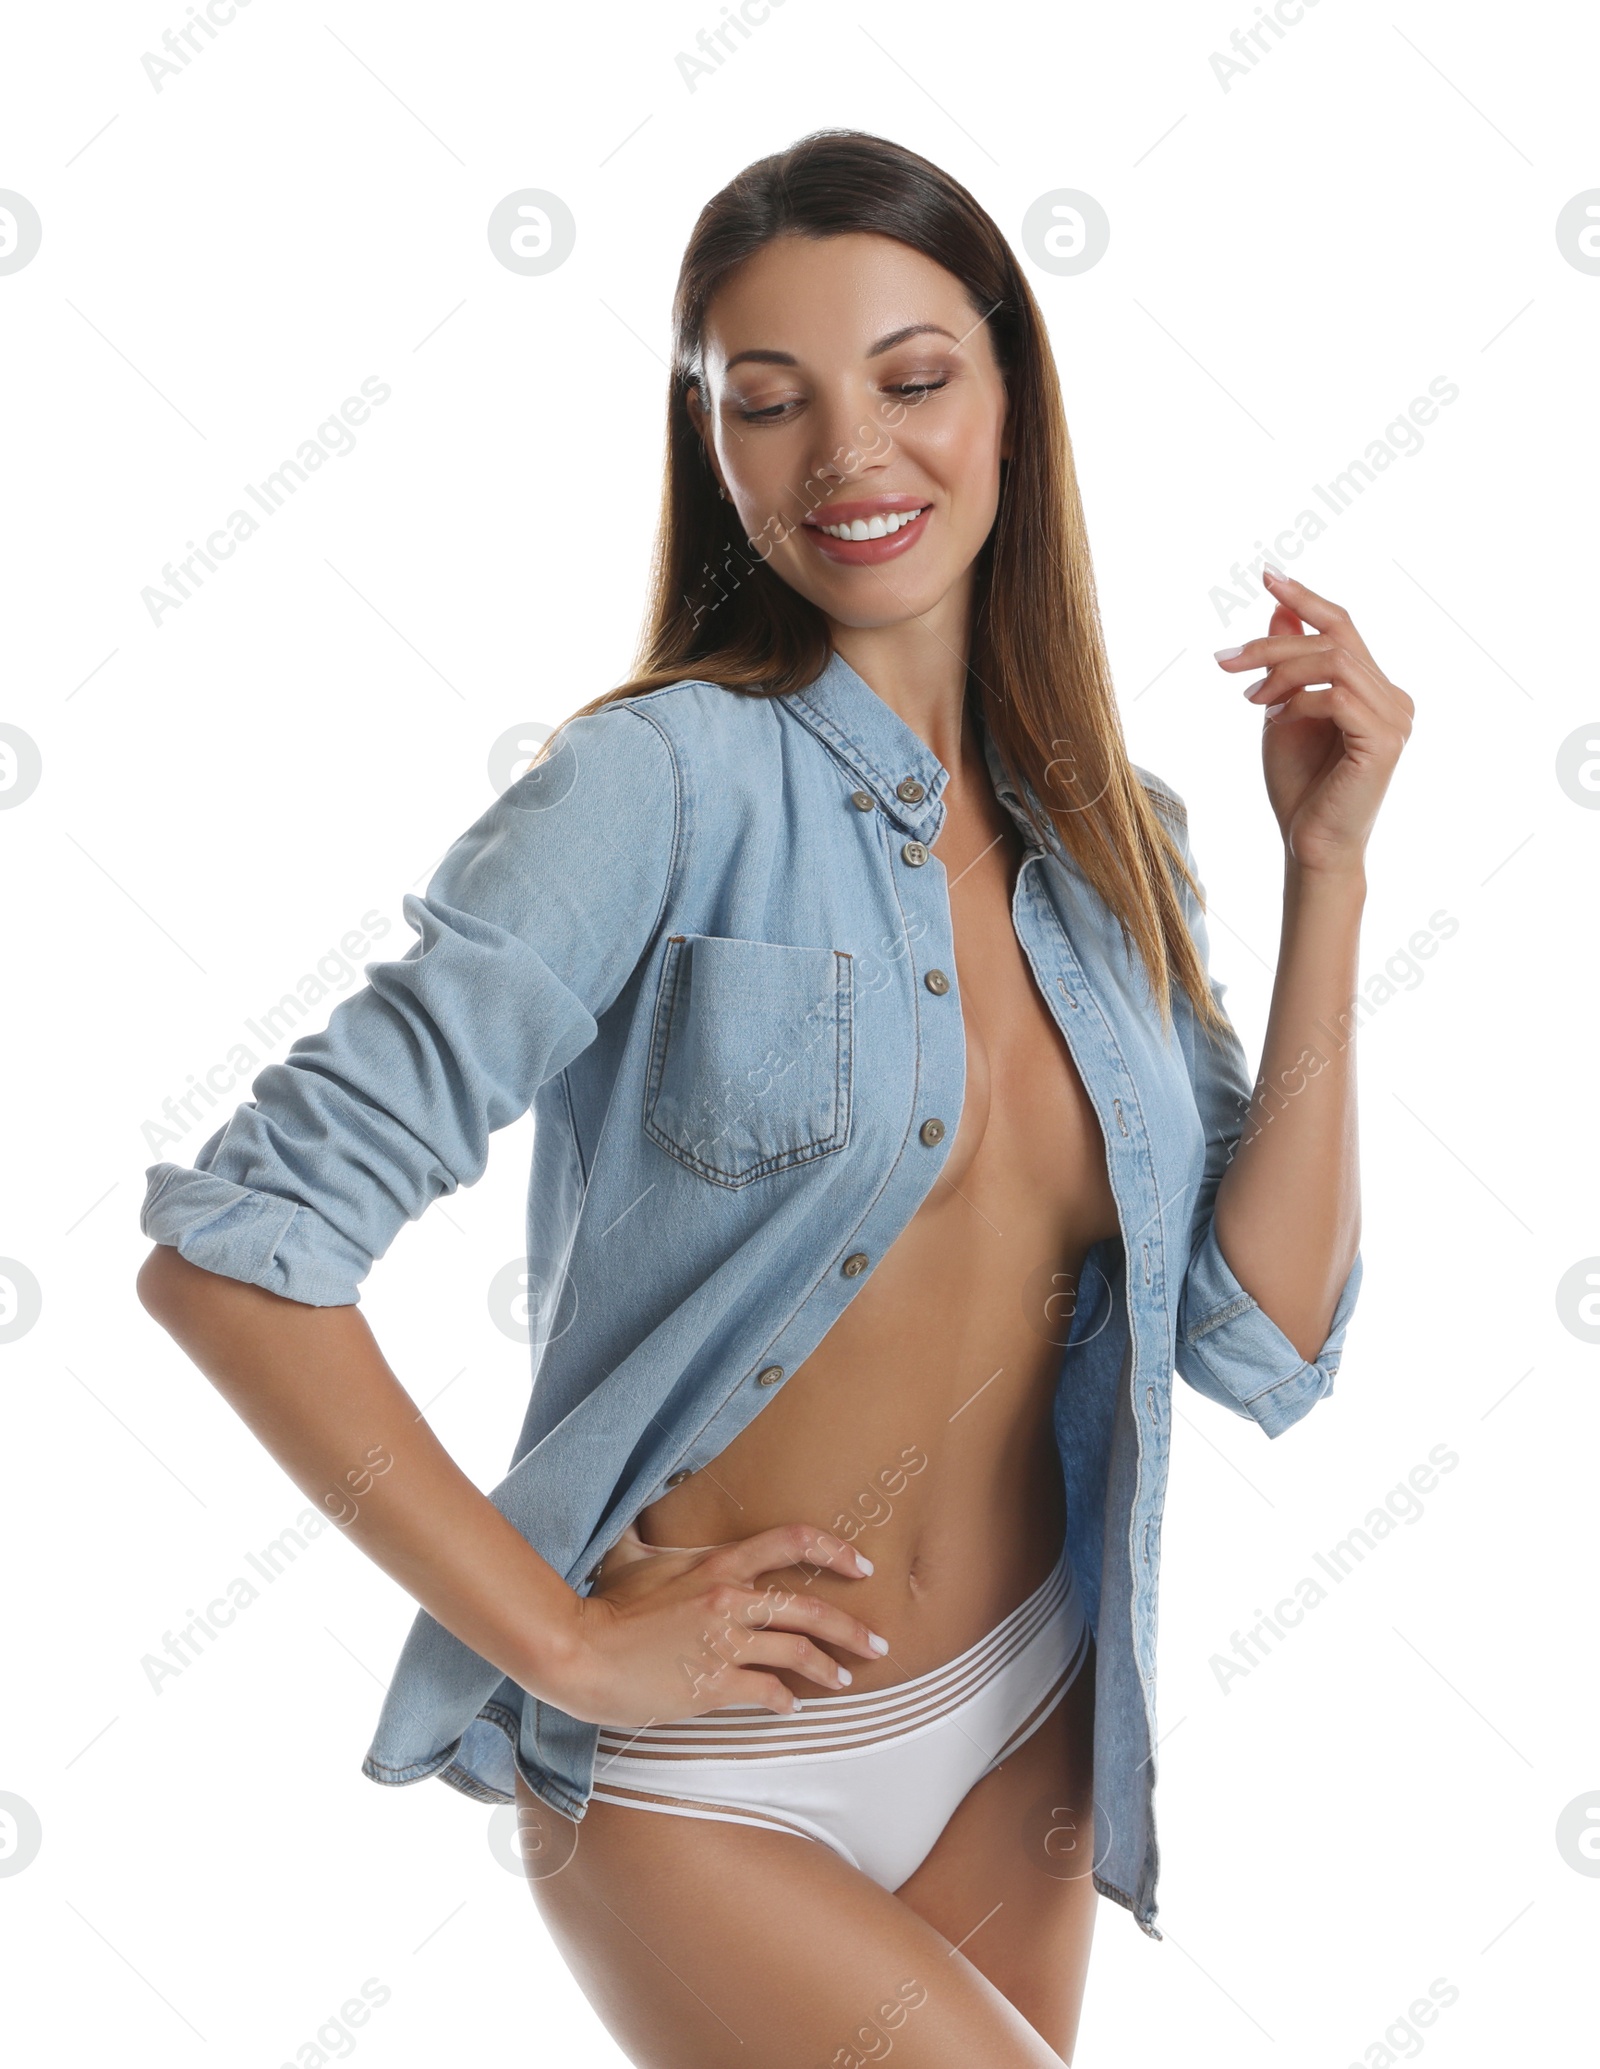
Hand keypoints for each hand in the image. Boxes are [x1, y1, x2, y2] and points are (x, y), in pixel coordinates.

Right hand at [553, 1521, 887, 1727]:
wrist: (580, 1652)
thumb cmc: (603, 1604)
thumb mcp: (630, 1555)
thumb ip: (647, 1531)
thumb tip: (643, 1505)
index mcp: (717, 1563)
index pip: (792, 1542)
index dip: (834, 1552)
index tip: (863, 1566)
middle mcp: (729, 1600)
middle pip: (808, 1609)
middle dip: (852, 1628)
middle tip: (879, 1643)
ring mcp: (724, 1645)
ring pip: (796, 1653)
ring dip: (828, 1669)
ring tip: (847, 1681)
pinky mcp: (713, 1686)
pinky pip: (766, 1692)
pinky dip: (786, 1700)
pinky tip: (791, 1706)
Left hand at [1214, 566, 1412, 874]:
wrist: (1308, 845)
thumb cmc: (1298, 787)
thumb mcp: (1283, 714)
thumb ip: (1288, 666)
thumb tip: (1279, 612)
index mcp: (1373, 688)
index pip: (1343, 627)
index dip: (1306, 597)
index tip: (1267, 575)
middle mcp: (1393, 697)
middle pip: (1336, 637)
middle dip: (1274, 642)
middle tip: (1225, 660)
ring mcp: (1395, 718)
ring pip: (1336, 661)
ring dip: (1282, 670)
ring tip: (1249, 697)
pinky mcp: (1385, 740)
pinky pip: (1338, 697)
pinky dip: (1300, 701)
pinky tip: (1276, 720)